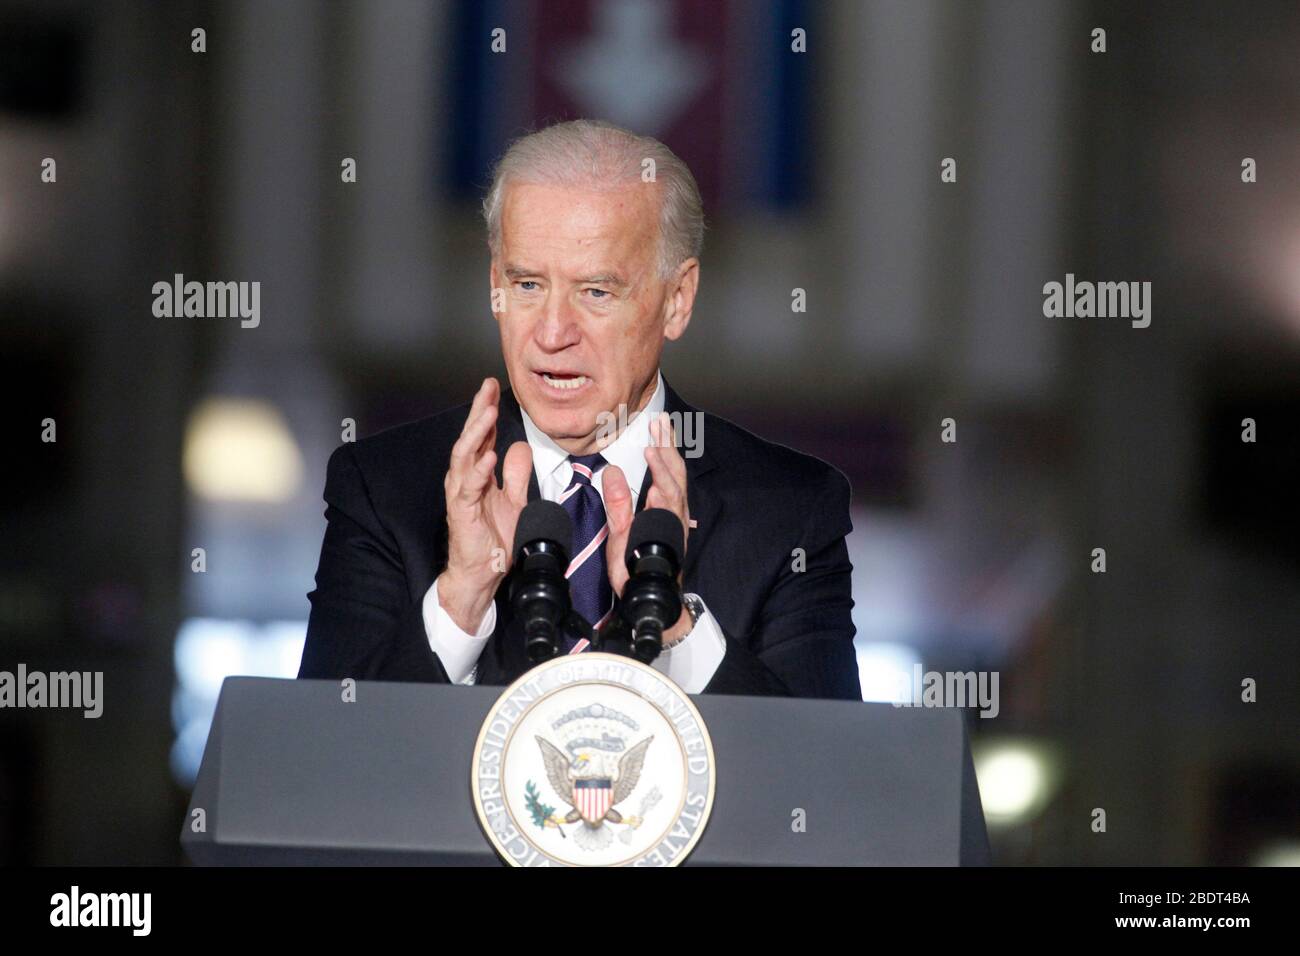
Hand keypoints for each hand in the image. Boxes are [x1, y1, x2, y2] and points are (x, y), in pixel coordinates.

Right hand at [440, 377, 532, 631]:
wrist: (483, 572)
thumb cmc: (492, 538)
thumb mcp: (513, 500)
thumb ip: (516, 474)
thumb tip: (520, 447)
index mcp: (478, 474)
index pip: (482, 436)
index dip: (487, 411)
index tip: (494, 388)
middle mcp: (465, 479)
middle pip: (470, 437)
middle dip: (478, 411)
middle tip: (486, 387)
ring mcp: (461, 494)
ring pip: (464, 456)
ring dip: (476, 433)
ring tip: (486, 412)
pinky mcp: (462, 512)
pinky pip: (469, 487)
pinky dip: (478, 471)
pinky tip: (488, 456)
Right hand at [603, 413, 691, 640]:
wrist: (654, 595)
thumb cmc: (635, 572)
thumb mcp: (620, 542)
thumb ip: (618, 507)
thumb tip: (614, 474)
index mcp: (663, 517)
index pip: (665, 485)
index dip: (658, 465)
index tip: (648, 447)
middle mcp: (676, 513)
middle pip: (676, 474)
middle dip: (667, 446)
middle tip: (659, 422)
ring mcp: (677, 514)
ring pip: (678, 477)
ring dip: (670, 452)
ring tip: (663, 430)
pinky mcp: (674, 516)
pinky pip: (675, 483)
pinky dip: (670, 465)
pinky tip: (665, 458)